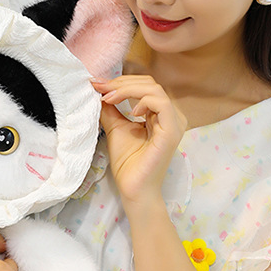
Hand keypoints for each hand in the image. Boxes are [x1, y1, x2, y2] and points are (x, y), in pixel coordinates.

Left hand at [92, 76, 186, 210]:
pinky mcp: (172, 131)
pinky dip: (142, 100)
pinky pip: (161, 104)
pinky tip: (129, 110)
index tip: (97, 84)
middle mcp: (170, 116)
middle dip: (121, 82)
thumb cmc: (128, 164)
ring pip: (154, 89)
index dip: (120, 82)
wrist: (133, 189)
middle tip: (100, 87)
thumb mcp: (116, 128)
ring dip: (127, 89)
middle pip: (149, 83)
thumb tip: (100, 90)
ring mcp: (174, 123)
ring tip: (108, 97)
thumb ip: (111, 109)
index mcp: (159, 114)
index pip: (144, 86)